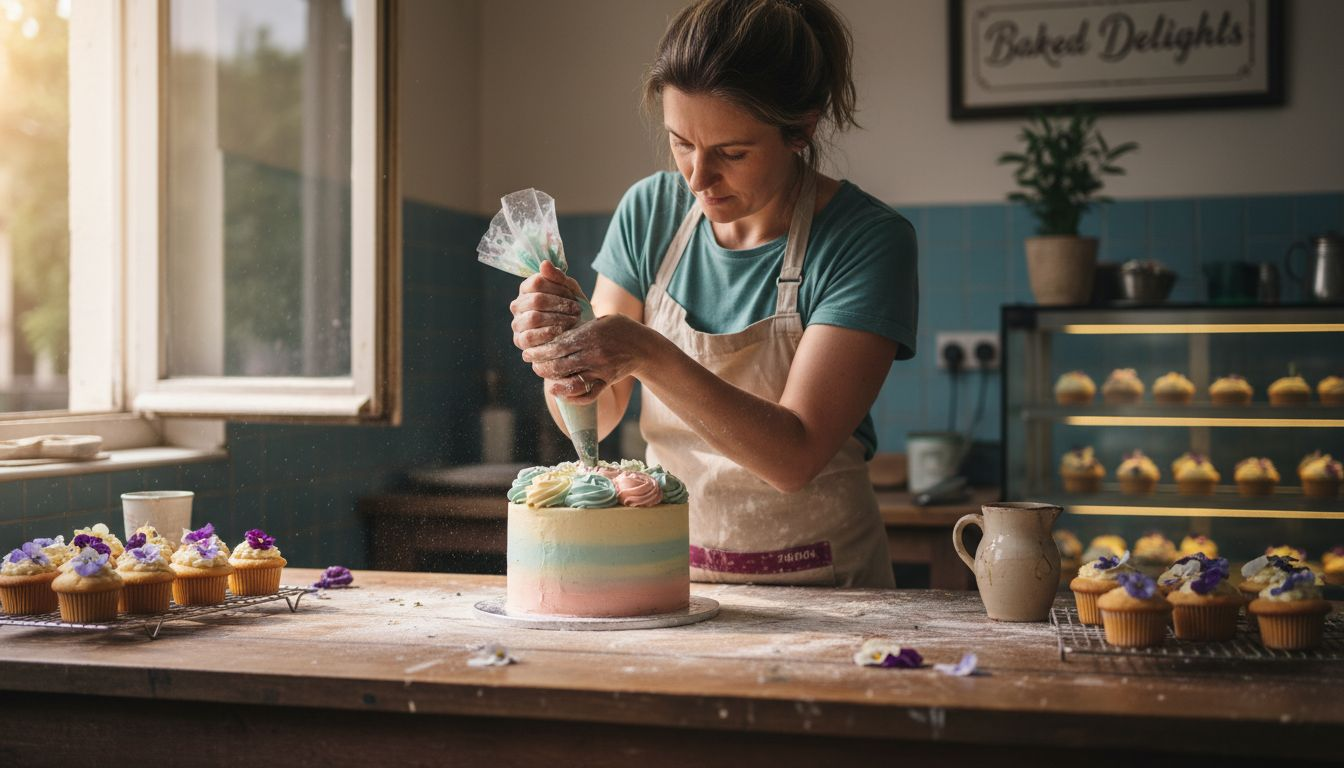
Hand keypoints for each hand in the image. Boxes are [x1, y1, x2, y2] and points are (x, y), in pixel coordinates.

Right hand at [510, 260, 586, 355]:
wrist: (580, 332)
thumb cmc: (572, 308)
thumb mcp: (570, 290)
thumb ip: (558, 277)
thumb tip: (544, 263)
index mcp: (527, 289)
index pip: (537, 282)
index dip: (558, 288)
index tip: (573, 296)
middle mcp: (518, 305)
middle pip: (537, 300)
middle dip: (560, 305)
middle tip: (577, 310)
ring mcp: (517, 323)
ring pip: (533, 318)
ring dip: (556, 319)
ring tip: (572, 321)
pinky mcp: (520, 340)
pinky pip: (529, 336)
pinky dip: (547, 334)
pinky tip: (560, 333)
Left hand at [523, 313, 656, 404]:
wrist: (643, 346)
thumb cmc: (618, 329)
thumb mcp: (600, 318)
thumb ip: (578, 319)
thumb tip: (554, 314)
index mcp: (590, 334)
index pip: (558, 346)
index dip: (540, 351)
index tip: (529, 352)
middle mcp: (594, 353)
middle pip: (560, 366)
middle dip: (542, 367)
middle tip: (533, 364)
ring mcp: (601, 370)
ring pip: (571, 382)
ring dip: (554, 383)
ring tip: (547, 379)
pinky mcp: (607, 382)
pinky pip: (588, 395)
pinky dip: (572, 397)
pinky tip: (561, 392)